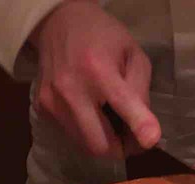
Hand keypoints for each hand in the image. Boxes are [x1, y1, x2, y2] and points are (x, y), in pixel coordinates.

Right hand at [29, 0, 159, 157]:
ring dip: (104, 142)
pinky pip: (72, 135)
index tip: (151, 141)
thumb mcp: (133, 55)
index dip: (138, 125)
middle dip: (121, 148)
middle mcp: (71, 88)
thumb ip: (140, 91)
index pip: (121, 102)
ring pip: (85, 146)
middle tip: (131, 137)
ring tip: (112, 122)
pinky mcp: (43, 109)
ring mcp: (52, 101)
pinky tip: (92, 113)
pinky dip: (87, 133)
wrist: (58, 23)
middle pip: (99, 144)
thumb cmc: (104, 39)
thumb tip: (145, 131)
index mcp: (98, 69)